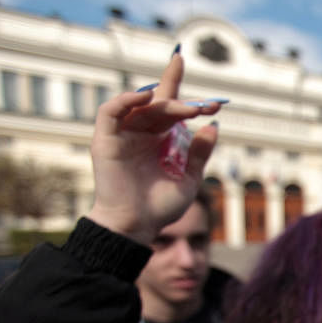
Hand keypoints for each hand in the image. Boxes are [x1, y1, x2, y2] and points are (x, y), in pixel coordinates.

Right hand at [87, 50, 220, 243]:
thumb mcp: (189, 178)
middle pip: (160, 104)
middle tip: (203, 108)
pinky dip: (126, 99)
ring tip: (184, 109)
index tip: (216, 105)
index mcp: (162, 139)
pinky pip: (110, 111)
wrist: (137, 225)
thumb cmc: (160, 207)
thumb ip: (199, 153)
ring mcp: (123, 134)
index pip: (173, 109)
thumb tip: (213, 126)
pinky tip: (146, 97)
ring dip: (163, 102)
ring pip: (141, 106)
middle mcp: (142, 133)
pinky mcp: (105, 139)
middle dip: (183, 102)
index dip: (191, 100)